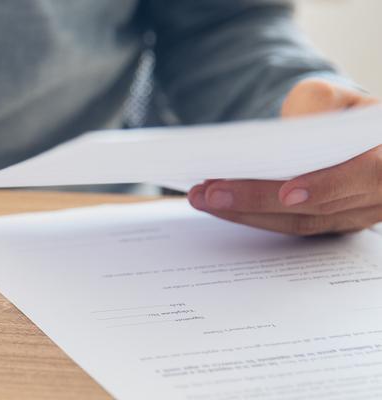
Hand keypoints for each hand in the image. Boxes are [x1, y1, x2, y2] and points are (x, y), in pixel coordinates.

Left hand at [188, 79, 381, 235]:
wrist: (345, 134)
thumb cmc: (338, 112)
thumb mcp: (332, 96)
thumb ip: (318, 104)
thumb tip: (286, 133)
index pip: (369, 175)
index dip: (327, 186)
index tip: (288, 194)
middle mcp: (380, 193)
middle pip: (320, 206)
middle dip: (260, 200)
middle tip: (212, 193)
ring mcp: (357, 215)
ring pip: (301, 222)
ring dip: (246, 213)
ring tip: (202, 198)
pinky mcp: (329, 225)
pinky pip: (290, 226)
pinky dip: (252, 216)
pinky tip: (217, 205)